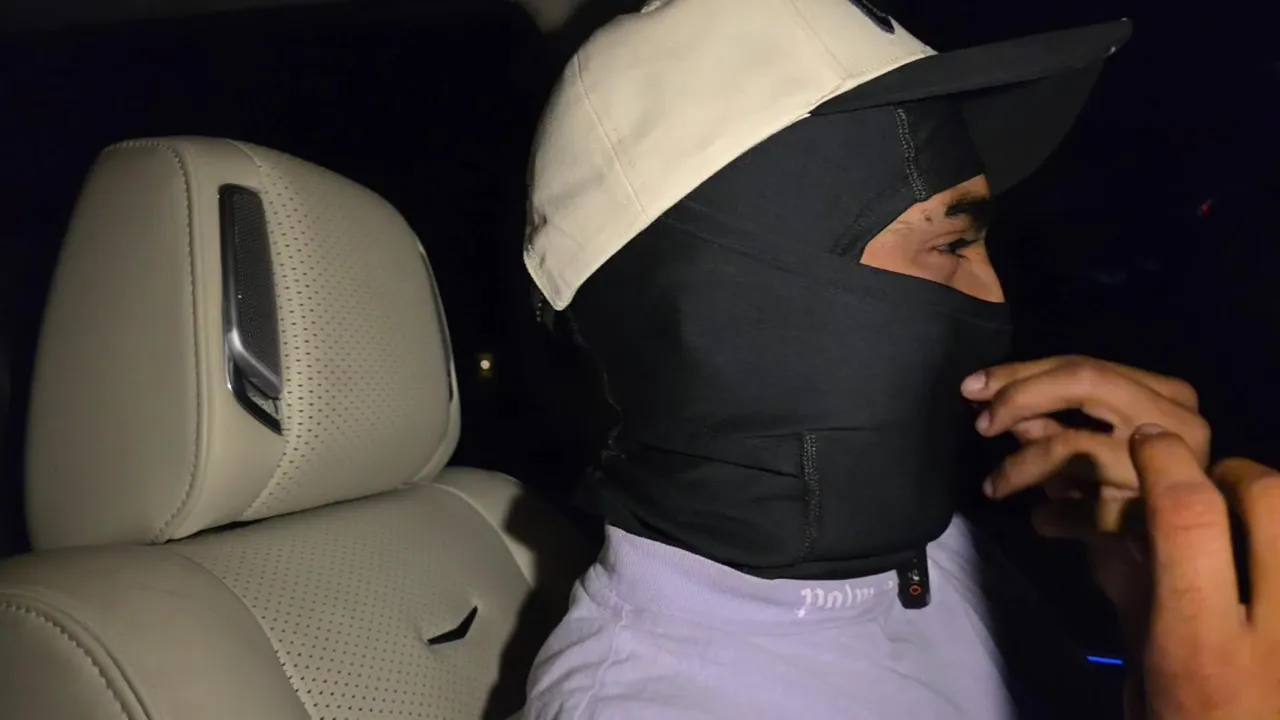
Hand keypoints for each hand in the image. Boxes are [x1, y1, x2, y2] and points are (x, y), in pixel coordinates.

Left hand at [960, 356, 1209, 532]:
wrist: (1163, 577)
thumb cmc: (1118, 505)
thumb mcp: (1079, 453)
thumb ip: (1043, 420)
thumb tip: (987, 394)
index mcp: (1170, 396)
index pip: (1086, 365)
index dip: (1021, 373)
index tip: (972, 386)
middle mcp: (1181, 423)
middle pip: (1085, 381)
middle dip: (1019, 396)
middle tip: (980, 423)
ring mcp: (1171, 469)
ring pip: (1075, 442)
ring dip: (1021, 465)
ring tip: (994, 486)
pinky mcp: (1157, 518)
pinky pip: (1081, 508)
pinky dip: (1053, 514)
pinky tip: (1043, 520)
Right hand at [1131, 428, 1279, 719]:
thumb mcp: (1146, 691)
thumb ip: (1143, 611)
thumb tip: (1123, 534)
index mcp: (1204, 650)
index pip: (1188, 517)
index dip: (1164, 462)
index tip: (1149, 444)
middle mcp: (1276, 634)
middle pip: (1271, 501)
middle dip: (1238, 474)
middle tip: (1212, 485)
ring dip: (1276, 508)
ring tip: (1253, 524)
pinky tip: (1270, 569)